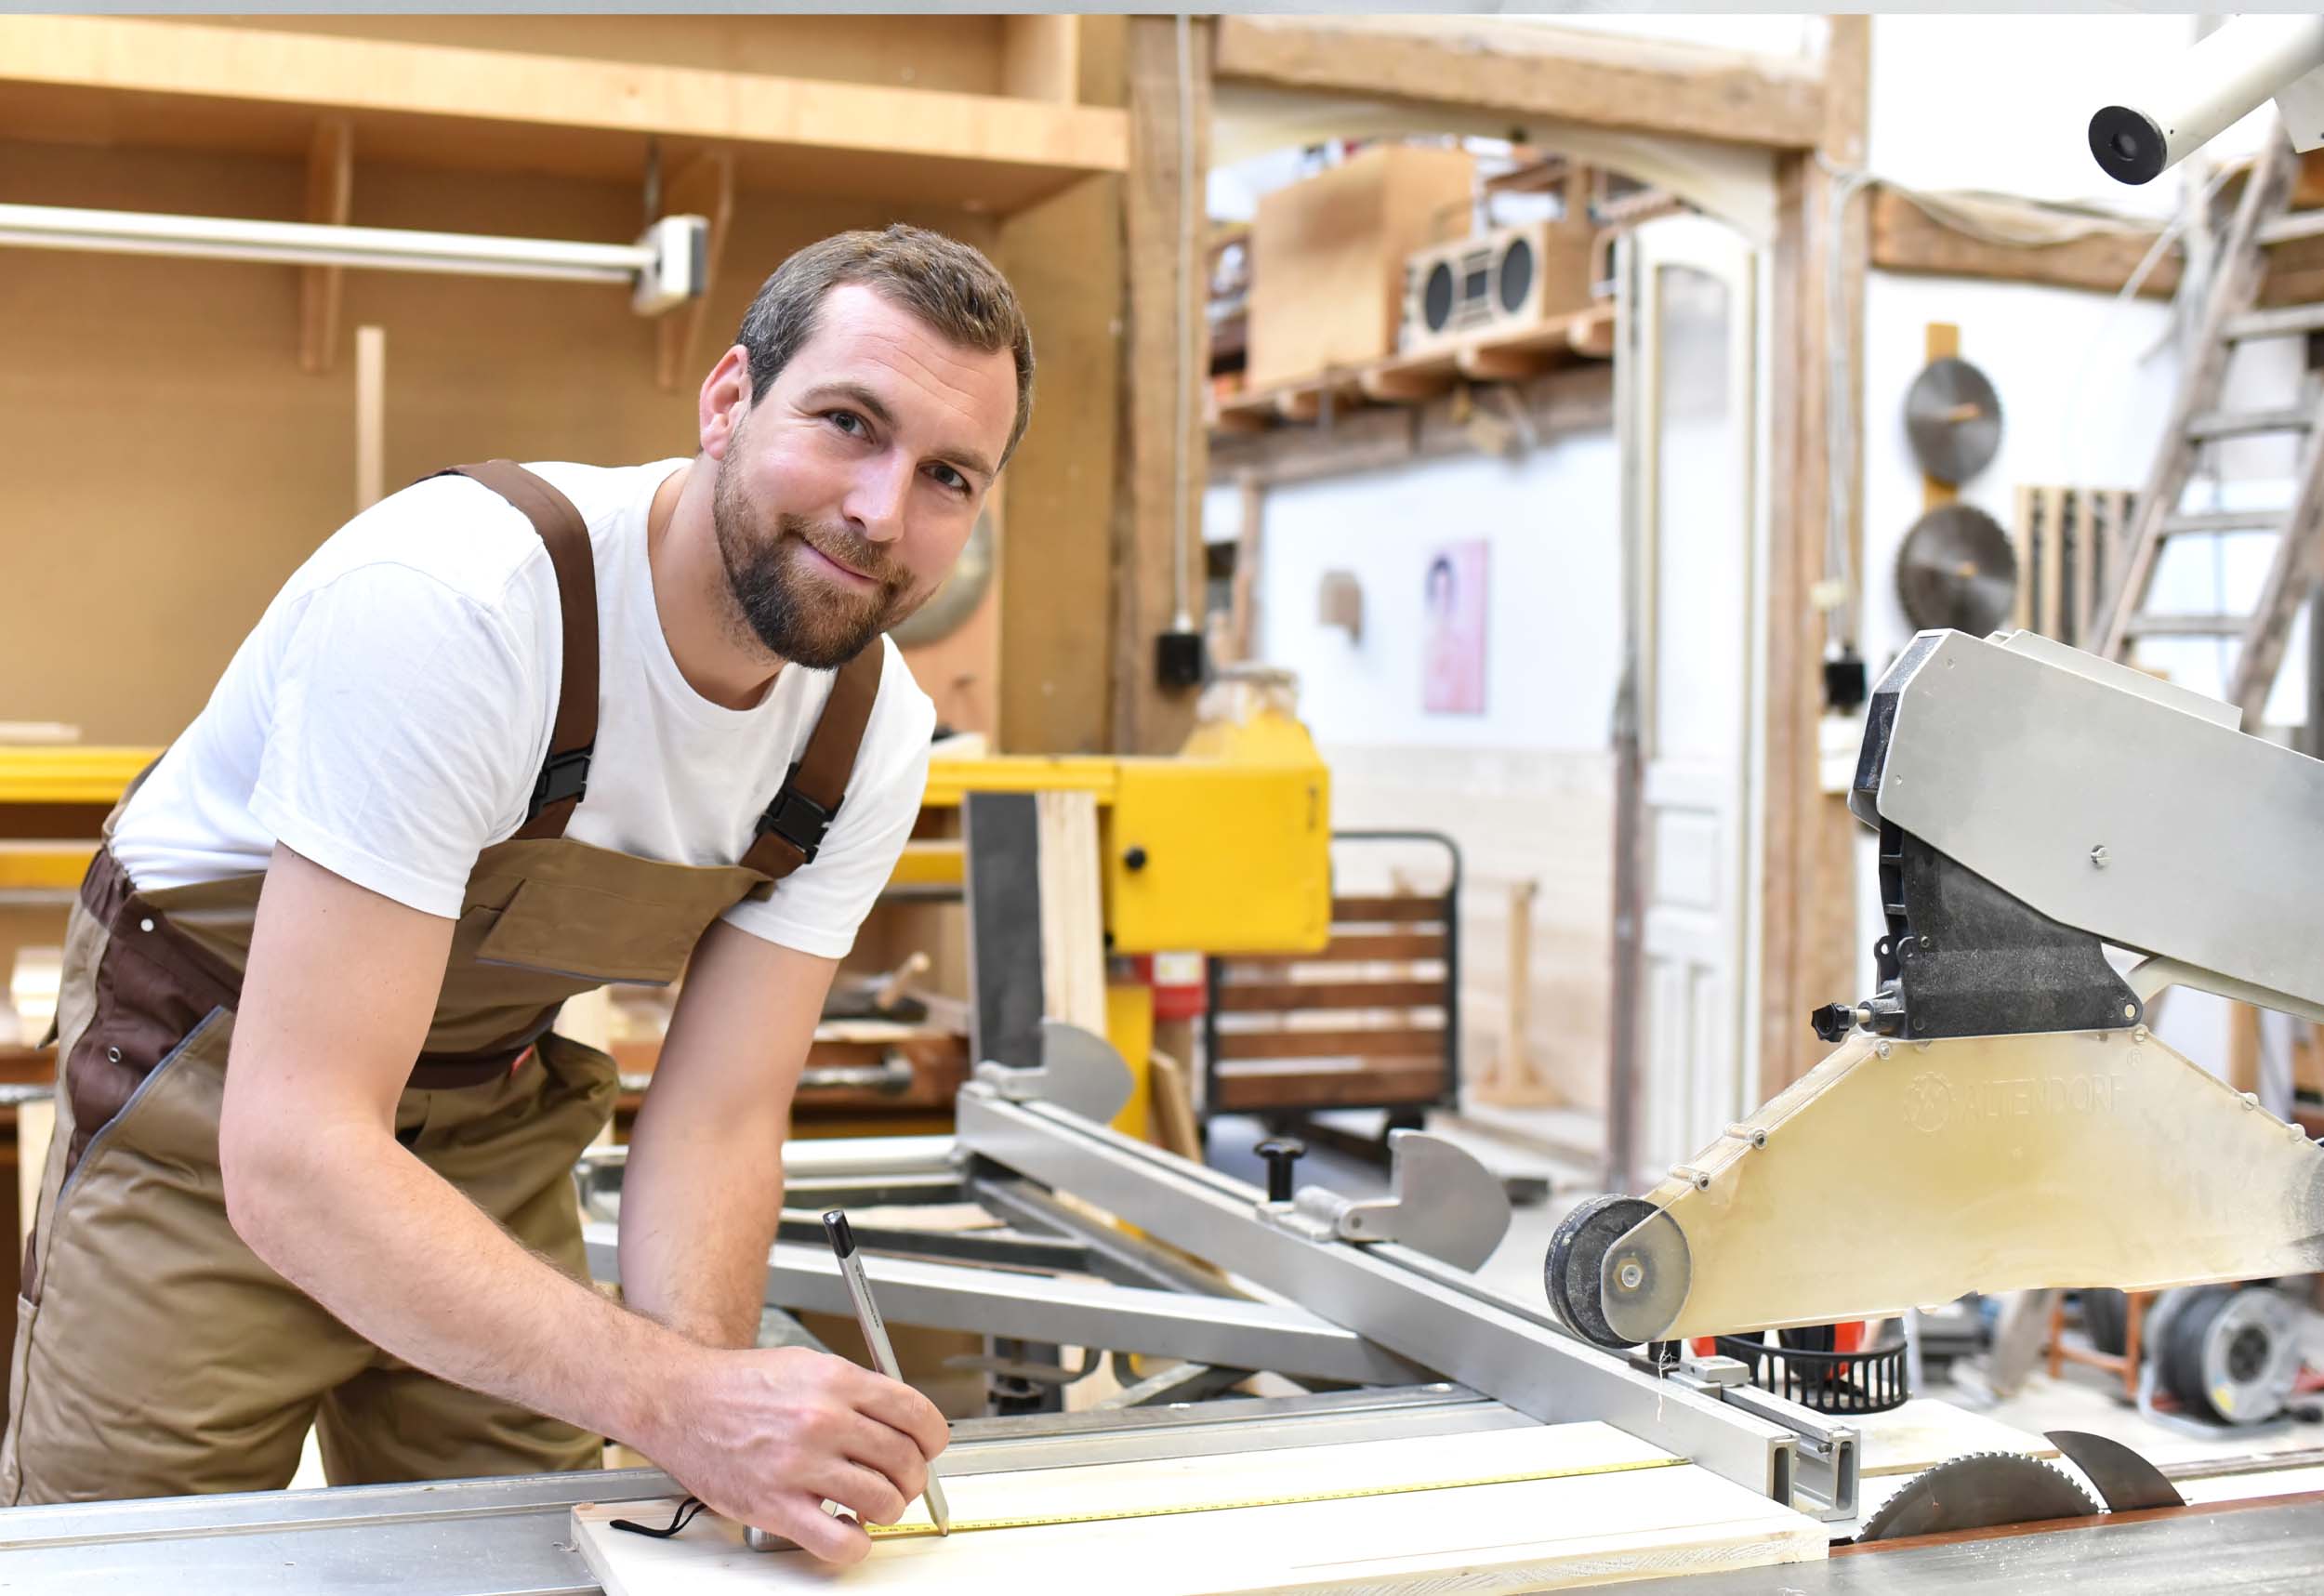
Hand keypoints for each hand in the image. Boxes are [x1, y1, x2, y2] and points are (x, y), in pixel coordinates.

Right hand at [650, 1344, 949, 1563]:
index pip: (915, 1413)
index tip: (929, 1447)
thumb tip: (900, 1419)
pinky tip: (846, 1529)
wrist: (680, 1401)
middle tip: (903, 1481)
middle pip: (905, 1460)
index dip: (933, 1437)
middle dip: (914, 1477)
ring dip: (889, 1509)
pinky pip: (839, 1542)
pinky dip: (855, 1543)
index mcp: (836, 1381)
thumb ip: (856, 1389)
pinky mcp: (775, 1505)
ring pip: (882, 1502)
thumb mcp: (808, 1364)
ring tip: (874, 1505)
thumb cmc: (738, 1384)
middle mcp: (822, 1420)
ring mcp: (799, 1465)